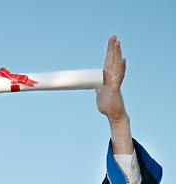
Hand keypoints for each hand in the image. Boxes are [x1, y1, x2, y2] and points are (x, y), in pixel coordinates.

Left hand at [96, 36, 133, 154]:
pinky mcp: (116, 88)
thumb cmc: (106, 106)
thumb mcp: (98, 93)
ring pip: (117, 65)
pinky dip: (122, 68)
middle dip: (113, 48)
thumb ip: (96, 86)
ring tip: (118, 43)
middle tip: (114, 36)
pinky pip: (120, 77)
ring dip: (117, 54)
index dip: (109, 50)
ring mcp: (115, 81)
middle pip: (113, 60)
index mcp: (107, 77)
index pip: (108, 60)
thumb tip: (91, 84)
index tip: (110, 40)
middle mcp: (112, 77)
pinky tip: (124, 60)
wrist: (112, 115)